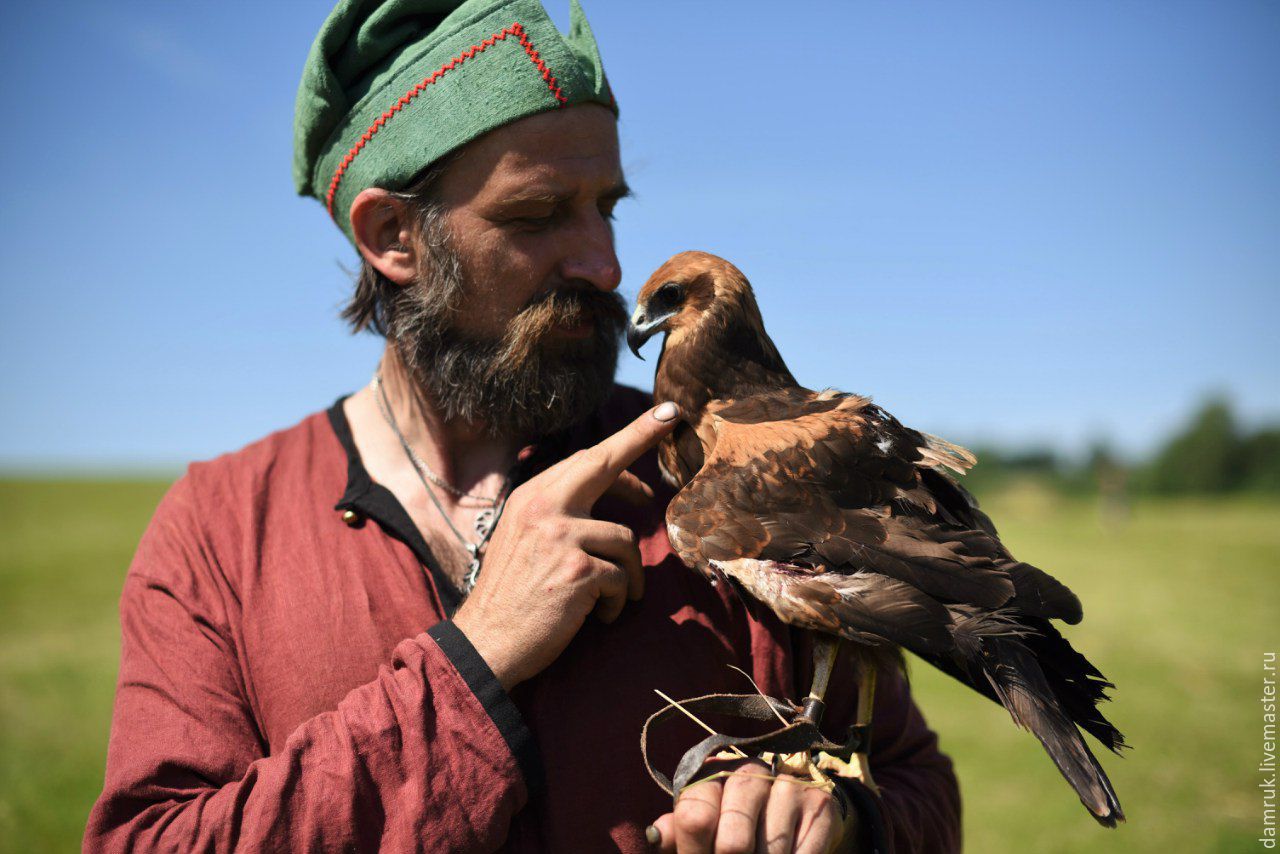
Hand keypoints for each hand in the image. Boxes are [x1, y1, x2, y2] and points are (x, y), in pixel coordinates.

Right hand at [453, 401, 680, 689]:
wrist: (485, 644)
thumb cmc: (511, 596)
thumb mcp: (523, 540)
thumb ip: (558, 513)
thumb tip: (606, 490)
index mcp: (531, 497)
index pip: (585, 458)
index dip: (627, 437)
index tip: (661, 415)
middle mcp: (544, 506)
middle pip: (605, 463)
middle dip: (641, 436)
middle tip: (673, 418)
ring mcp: (561, 536)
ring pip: (626, 540)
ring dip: (628, 575)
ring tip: (613, 597)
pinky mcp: (578, 570)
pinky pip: (621, 579)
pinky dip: (617, 602)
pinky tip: (599, 616)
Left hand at [648, 758, 856, 853]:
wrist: (794, 813)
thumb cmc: (735, 822)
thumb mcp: (704, 825)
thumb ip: (678, 831)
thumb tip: (653, 836)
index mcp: (711, 773)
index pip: (694, 818)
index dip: (694, 852)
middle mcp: (748, 771)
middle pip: (733, 843)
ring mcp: (786, 785)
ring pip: (769, 853)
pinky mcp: (818, 804)